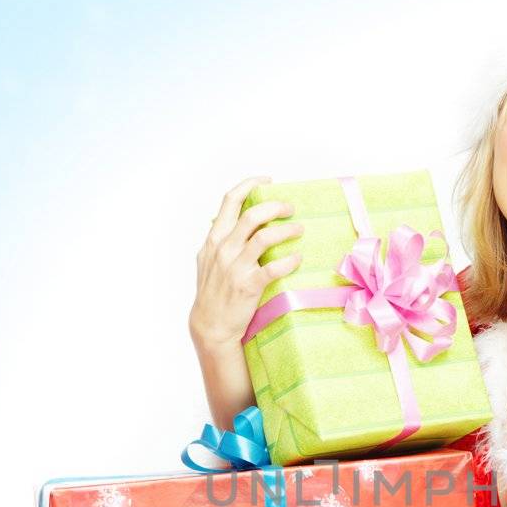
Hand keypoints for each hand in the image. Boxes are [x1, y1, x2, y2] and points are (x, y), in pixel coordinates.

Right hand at [189, 176, 304, 349]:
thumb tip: (230, 221)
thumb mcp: (207, 261)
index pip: (230, 201)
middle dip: (275, 207)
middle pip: (252, 215)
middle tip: (290, 208)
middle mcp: (223, 249)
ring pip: (264, 237)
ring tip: (299, 230)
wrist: (211, 325)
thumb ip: (219, 240)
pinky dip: (289, 261)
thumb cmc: (212, 292)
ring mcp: (235, 267)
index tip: (266, 181)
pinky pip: (273, 268)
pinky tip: (297, 258)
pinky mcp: (248, 285)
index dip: (249, 185)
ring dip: (286, 230)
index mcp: (214, 239)